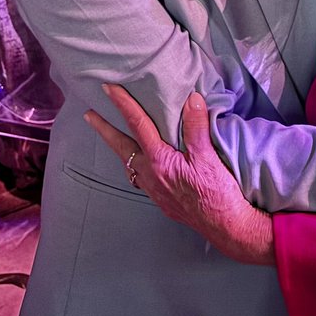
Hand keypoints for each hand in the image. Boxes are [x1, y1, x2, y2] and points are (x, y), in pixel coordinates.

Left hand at [85, 86, 274, 264]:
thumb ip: (197, 128)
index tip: (108, 89)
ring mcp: (155, 190)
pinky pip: (140, 178)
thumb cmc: (218, 194)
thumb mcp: (209, 157)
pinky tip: (142, 164)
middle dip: (104, 130)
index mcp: (159, 161)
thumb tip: (192, 99)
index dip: (123, 105)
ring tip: (114, 136)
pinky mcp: (162, 200)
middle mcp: (151, 176)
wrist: (226, 227)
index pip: (137, 126)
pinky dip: (135, 165)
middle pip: (121, 147)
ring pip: (129, 164)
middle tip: (89, 115)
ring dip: (120, 148)